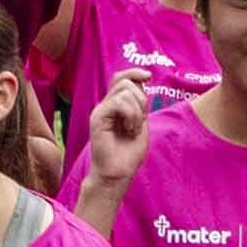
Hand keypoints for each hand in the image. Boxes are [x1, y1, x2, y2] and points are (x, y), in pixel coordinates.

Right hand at [76, 70, 156, 196]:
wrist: (117, 174)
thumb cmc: (128, 154)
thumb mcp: (140, 123)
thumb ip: (140, 104)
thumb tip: (143, 83)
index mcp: (115, 106)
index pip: (122, 78)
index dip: (135, 72)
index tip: (149, 76)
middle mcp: (106, 105)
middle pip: (126, 82)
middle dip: (141, 100)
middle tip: (139, 123)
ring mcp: (100, 110)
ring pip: (125, 91)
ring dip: (137, 111)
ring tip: (132, 129)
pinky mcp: (97, 117)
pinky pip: (119, 103)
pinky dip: (131, 116)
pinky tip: (128, 130)